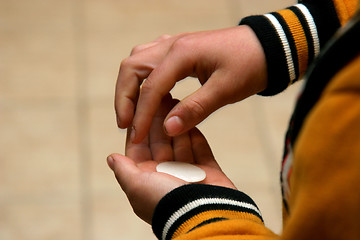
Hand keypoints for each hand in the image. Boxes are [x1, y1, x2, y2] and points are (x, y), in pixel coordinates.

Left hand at [107, 95, 235, 223]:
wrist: (203, 217)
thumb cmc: (166, 203)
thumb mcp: (136, 187)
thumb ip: (124, 170)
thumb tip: (111, 158)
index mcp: (147, 179)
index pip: (139, 147)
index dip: (140, 126)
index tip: (142, 105)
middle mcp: (166, 175)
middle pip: (160, 142)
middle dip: (160, 121)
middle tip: (162, 97)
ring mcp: (188, 173)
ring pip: (180, 142)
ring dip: (177, 124)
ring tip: (177, 101)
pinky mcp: (208, 171)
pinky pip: (200, 148)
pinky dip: (195, 134)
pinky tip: (191, 118)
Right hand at [115, 25, 266, 142]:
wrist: (267, 46)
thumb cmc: (250, 65)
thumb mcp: (225, 90)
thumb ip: (195, 109)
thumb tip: (168, 129)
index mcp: (182, 54)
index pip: (151, 86)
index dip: (141, 115)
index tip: (135, 137)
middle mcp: (172, 45)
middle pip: (132, 67)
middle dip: (124, 98)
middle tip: (125, 125)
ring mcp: (174, 44)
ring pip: (137, 62)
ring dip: (130, 87)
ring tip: (132, 113)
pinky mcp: (180, 49)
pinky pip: (150, 60)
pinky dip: (143, 79)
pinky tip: (148, 94)